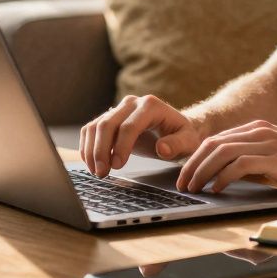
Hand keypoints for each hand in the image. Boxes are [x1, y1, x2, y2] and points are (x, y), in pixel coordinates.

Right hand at [80, 95, 204, 176]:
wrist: (176, 128)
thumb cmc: (184, 135)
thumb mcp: (188, 141)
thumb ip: (178, 145)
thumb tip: (162, 149)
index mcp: (151, 106)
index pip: (129, 126)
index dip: (121, 147)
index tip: (117, 166)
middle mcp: (132, 103)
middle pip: (107, 124)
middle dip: (101, 150)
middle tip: (102, 173)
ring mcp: (119, 109)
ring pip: (95, 127)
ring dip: (91, 151)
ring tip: (98, 172)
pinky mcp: (110, 118)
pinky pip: (91, 130)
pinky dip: (88, 147)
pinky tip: (92, 164)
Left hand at [176, 120, 276, 196]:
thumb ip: (258, 161)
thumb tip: (234, 176)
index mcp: (259, 128)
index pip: (218, 139)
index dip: (197, 157)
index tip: (187, 174)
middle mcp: (260, 131)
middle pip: (212, 144)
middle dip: (192, 164)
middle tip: (182, 183)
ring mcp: (267, 143)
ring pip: (220, 152)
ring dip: (202, 171)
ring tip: (193, 188)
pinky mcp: (274, 159)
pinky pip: (238, 165)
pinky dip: (222, 177)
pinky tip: (217, 189)